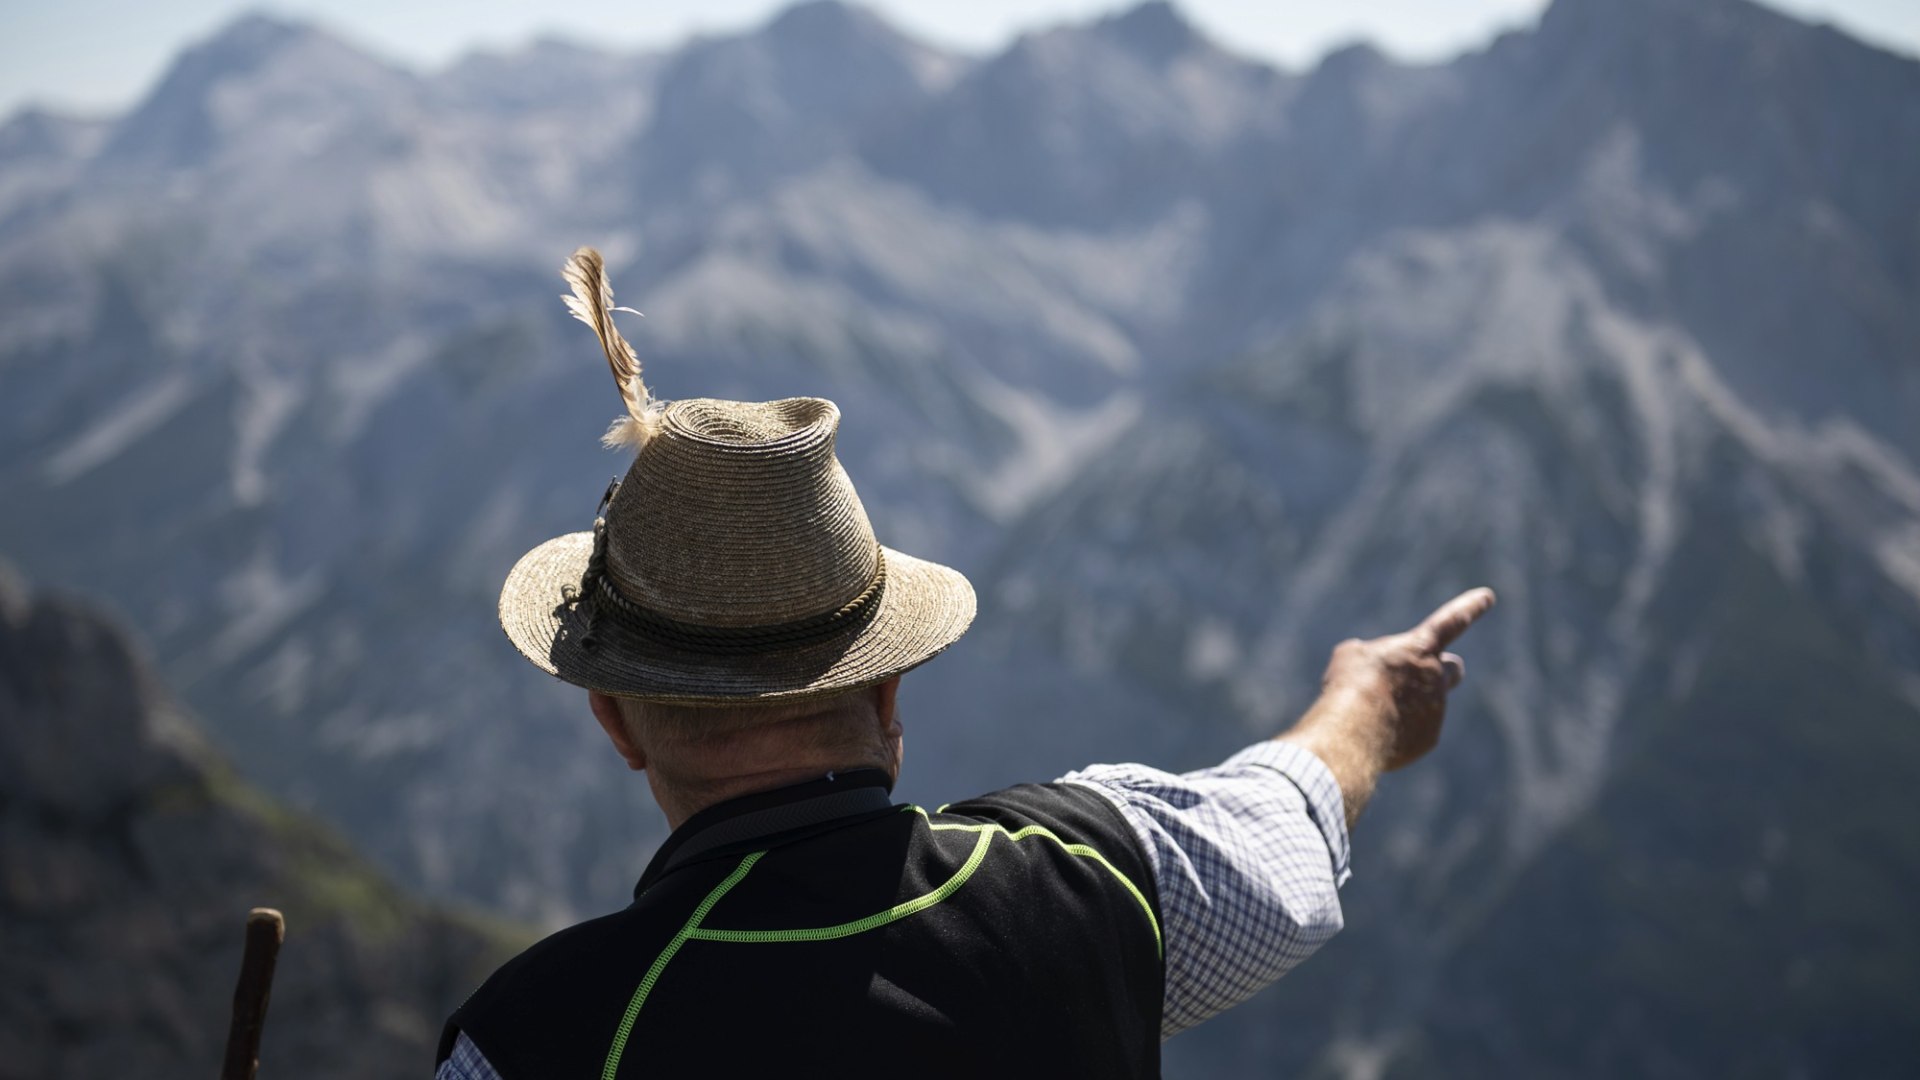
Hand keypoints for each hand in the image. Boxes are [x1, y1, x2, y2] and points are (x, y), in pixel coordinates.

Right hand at [1321, 587, 1496, 770]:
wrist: (1354, 733)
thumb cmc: (1351, 686)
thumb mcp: (1350, 656)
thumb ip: (1370, 656)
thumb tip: (1374, 670)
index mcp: (1420, 648)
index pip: (1451, 621)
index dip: (1469, 607)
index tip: (1488, 596)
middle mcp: (1436, 677)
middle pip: (1452, 670)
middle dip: (1441, 671)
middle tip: (1420, 677)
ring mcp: (1436, 710)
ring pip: (1426, 704)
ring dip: (1405, 704)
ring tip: (1373, 711)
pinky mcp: (1429, 738)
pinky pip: (1416, 730)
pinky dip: (1400, 730)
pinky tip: (1378, 731)